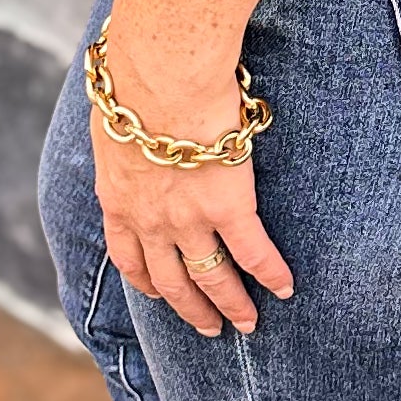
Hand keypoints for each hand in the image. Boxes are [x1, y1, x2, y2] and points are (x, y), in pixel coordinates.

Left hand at [90, 20, 293, 337]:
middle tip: (209, 328)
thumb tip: (134, 128)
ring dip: (230, 304)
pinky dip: (271, 274)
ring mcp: (188, 219)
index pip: (129, 257)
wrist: (160, 72)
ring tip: (247, 322)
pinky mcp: (228, 206)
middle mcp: (149, 221)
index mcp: (118, 199)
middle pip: (170, 281)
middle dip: (191, 309)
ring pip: (211, 277)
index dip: (147, 282)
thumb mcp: (115, 120)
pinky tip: (285, 287)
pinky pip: (253, 251)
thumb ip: (125, 141)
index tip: (160, 294)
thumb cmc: (134, 78)